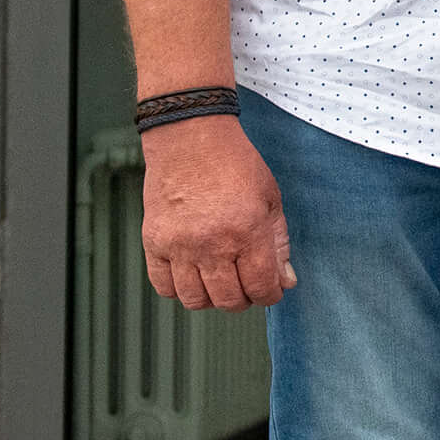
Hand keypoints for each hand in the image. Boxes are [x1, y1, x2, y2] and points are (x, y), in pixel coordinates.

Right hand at [139, 112, 291, 310]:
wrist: (191, 139)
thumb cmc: (235, 164)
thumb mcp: (270, 199)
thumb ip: (279, 243)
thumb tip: (286, 281)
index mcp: (247, 231)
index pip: (262, 288)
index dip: (270, 295)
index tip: (270, 288)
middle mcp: (211, 244)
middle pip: (229, 301)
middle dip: (244, 299)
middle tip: (245, 283)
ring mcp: (179, 246)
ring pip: (195, 300)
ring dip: (211, 297)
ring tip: (219, 278)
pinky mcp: (154, 242)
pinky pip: (163, 286)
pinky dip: (179, 288)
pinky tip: (192, 272)